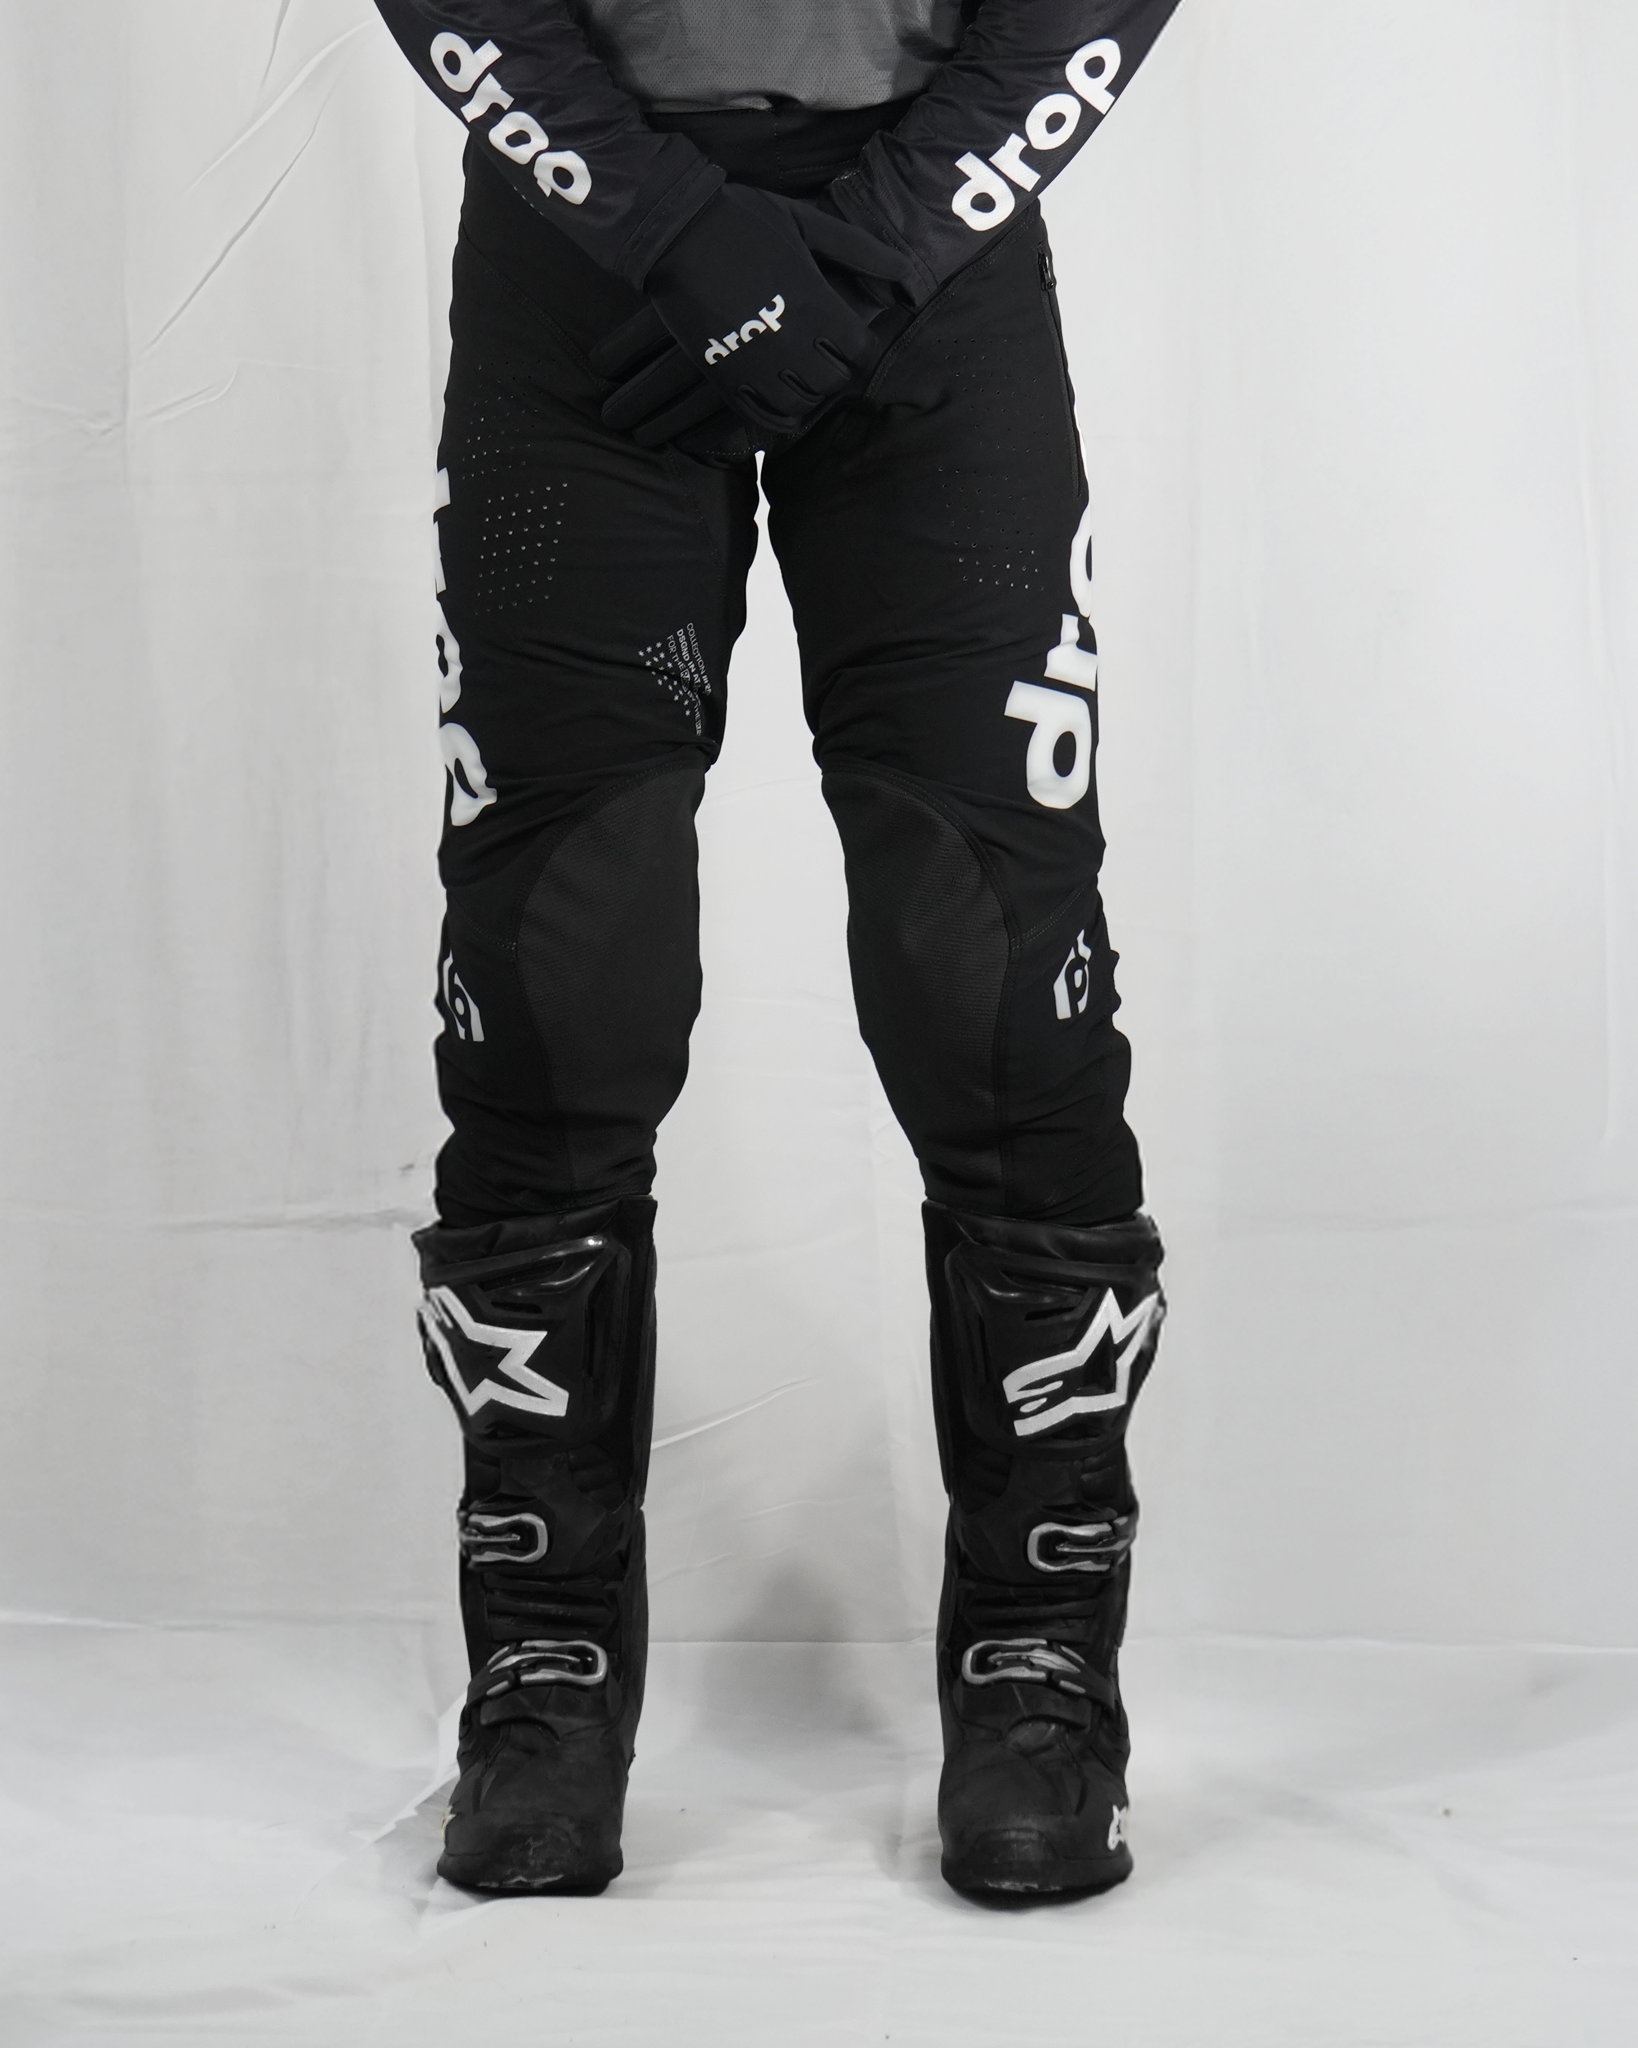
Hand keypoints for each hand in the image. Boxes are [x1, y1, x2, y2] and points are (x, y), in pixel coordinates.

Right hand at [591, 184, 914, 451]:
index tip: (851, 339)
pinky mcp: (726, 376)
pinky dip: (778, 417)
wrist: (676, 231)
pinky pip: (763, 417)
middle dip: (836, 371)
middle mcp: (790, 340)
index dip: (861, 348)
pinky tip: (780, 402)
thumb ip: (860, 250)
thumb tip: (908, 276)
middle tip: (827, 358)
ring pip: (801, 404)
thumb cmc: (744, 220)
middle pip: (834, 382)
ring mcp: (757, 363)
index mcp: (814, 303)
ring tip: (802, 377)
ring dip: (808, 395)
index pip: (860, 351)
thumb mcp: (807, 223)